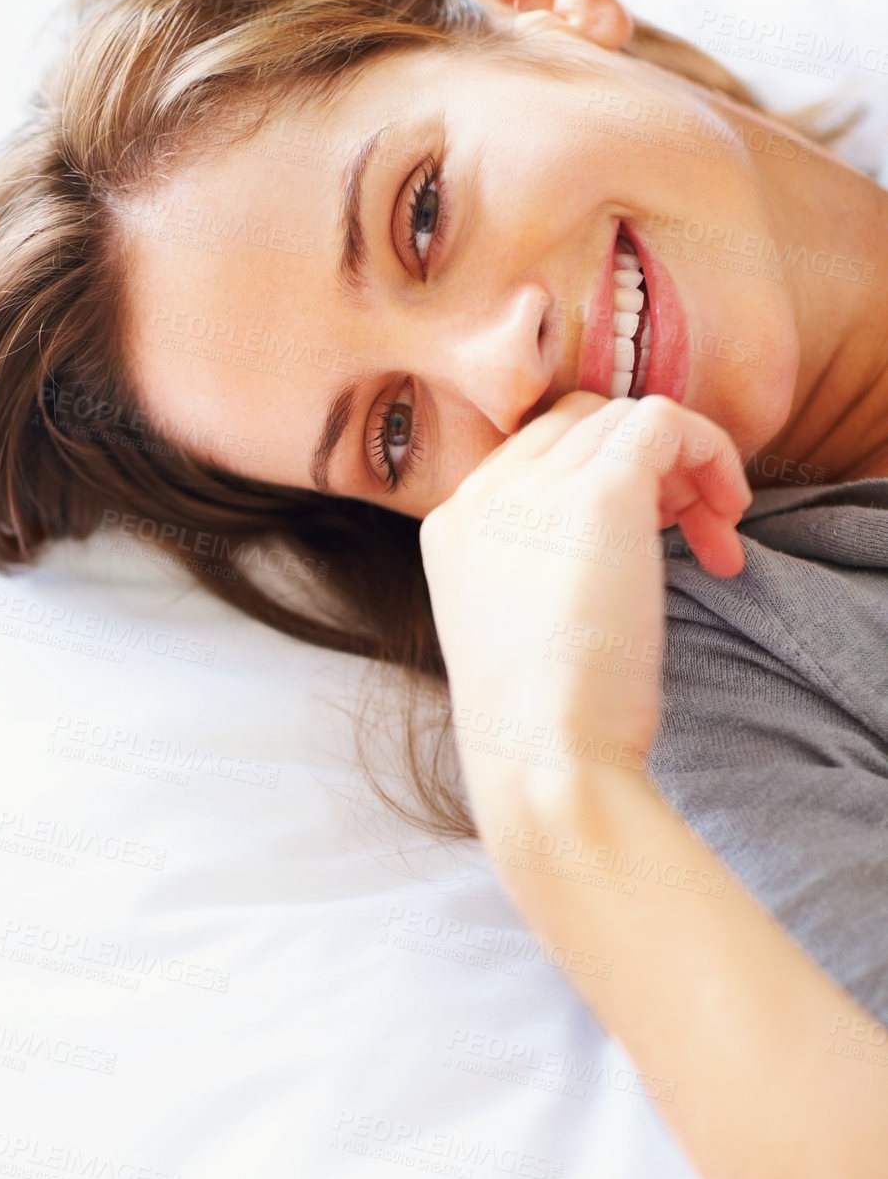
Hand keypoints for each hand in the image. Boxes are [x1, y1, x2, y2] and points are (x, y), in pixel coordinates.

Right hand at [418, 391, 751, 813]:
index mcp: (451, 526)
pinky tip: (727, 526)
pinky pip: (670, 421)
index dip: (603, 478)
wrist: (544, 762)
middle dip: (645, 467)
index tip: (648, 539)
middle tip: (687, 536)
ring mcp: (537, 487)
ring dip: (685, 469)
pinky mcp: (601, 491)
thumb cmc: (542, 727)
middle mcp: (483, 492)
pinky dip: (712, 454)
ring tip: (713, 540)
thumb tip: (602, 544)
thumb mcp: (517, 631)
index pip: (536, 453)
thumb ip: (535, 567)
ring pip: (627, 417)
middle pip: (581, 423)